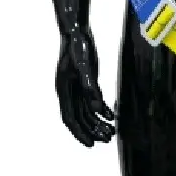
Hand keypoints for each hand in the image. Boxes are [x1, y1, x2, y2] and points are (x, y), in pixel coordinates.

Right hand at [56, 25, 115, 145]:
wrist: (76, 32)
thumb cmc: (76, 46)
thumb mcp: (83, 64)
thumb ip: (89, 84)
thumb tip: (95, 106)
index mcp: (63, 91)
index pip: (71, 118)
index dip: (80, 133)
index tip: (90, 144)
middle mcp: (69, 92)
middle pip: (80, 118)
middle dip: (92, 130)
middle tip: (107, 139)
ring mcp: (78, 87)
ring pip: (87, 111)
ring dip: (98, 122)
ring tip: (111, 132)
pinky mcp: (87, 81)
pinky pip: (93, 100)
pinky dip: (102, 109)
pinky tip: (111, 115)